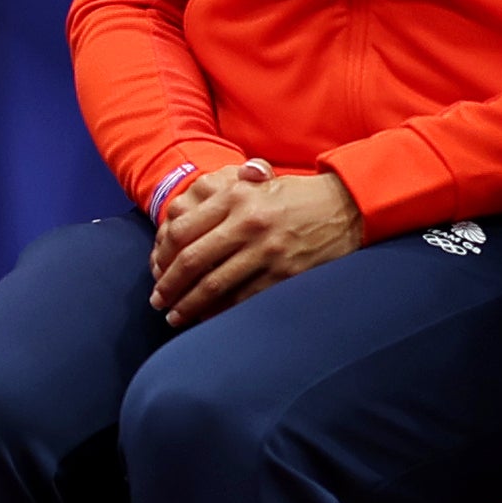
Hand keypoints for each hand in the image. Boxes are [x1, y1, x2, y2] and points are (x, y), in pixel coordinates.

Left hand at [148, 159, 358, 322]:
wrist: (345, 207)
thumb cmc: (295, 197)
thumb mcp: (256, 183)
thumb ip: (220, 195)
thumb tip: (177, 220)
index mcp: (236, 197)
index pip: (182, 230)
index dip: (162, 256)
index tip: (156, 271)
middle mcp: (248, 223)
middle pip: (192, 261)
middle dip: (169, 286)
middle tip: (157, 301)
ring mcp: (267, 251)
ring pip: (214, 285)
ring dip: (189, 306)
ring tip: (175, 317)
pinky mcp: (285, 274)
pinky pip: (243, 299)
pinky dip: (221, 312)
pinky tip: (208, 319)